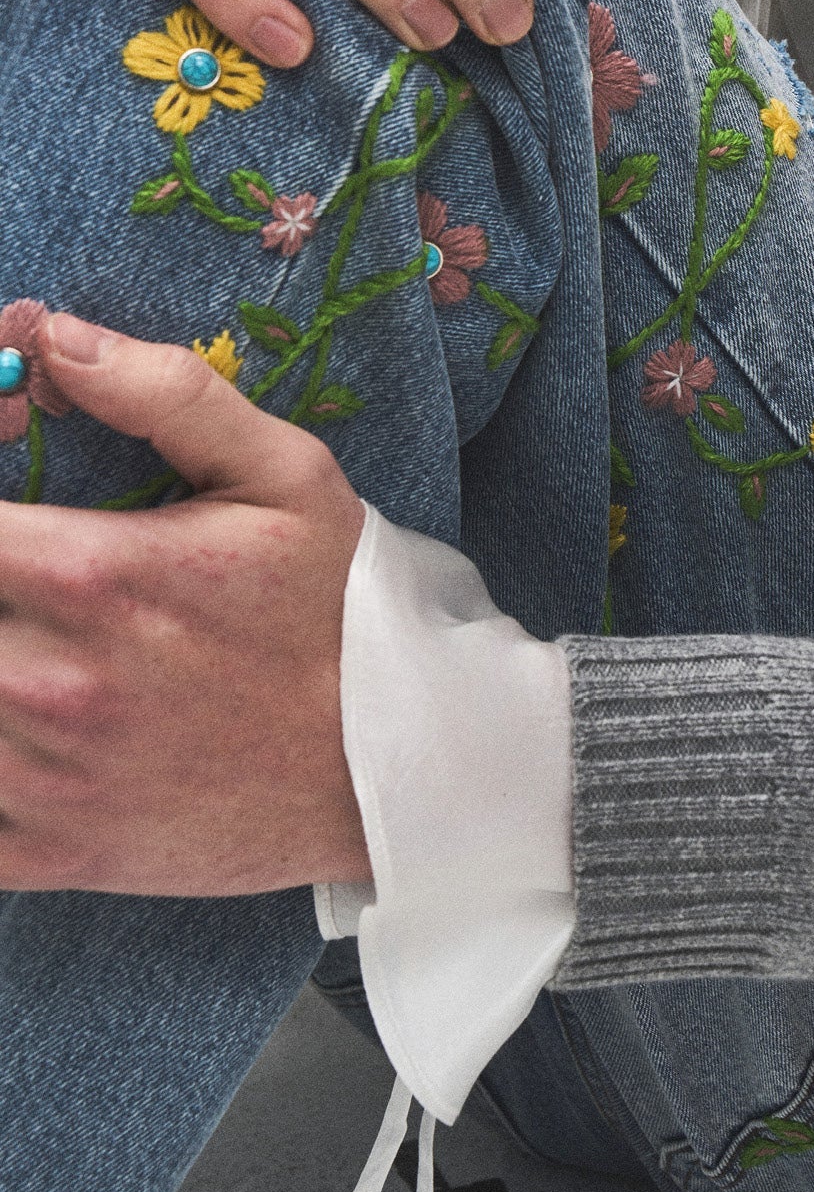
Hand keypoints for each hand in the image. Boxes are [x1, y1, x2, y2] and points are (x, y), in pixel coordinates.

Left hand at [0, 314, 371, 896]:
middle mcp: (51, 679)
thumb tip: (57, 339)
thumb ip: (170, 394)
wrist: (397, 761)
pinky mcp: (52, 853)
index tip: (3, 500)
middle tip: (20, 571)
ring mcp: (46, 777)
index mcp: (94, 572)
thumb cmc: (338, 607)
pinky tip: (19, 724)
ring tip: (25, 634)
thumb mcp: (287, 474)